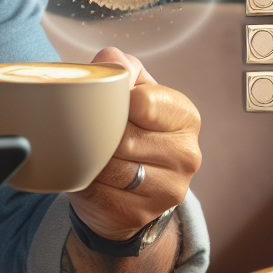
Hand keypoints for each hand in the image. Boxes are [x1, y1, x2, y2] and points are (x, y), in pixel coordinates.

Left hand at [68, 47, 201, 239]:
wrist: (127, 189)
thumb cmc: (128, 130)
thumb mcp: (131, 92)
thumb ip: (122, 68)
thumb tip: (109, 58)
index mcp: (186, 117)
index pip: (143, 102)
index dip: (116, 102)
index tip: (107, 105)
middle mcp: (187, 155)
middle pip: (124, 137)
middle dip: (99, 134)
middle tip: (90, 132)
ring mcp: (169, 190)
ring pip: (110, 166)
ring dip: (91, 158)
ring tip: (89, 152)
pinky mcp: (141, 215)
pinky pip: (99, 193)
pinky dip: (85, 182)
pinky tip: (89, 176)